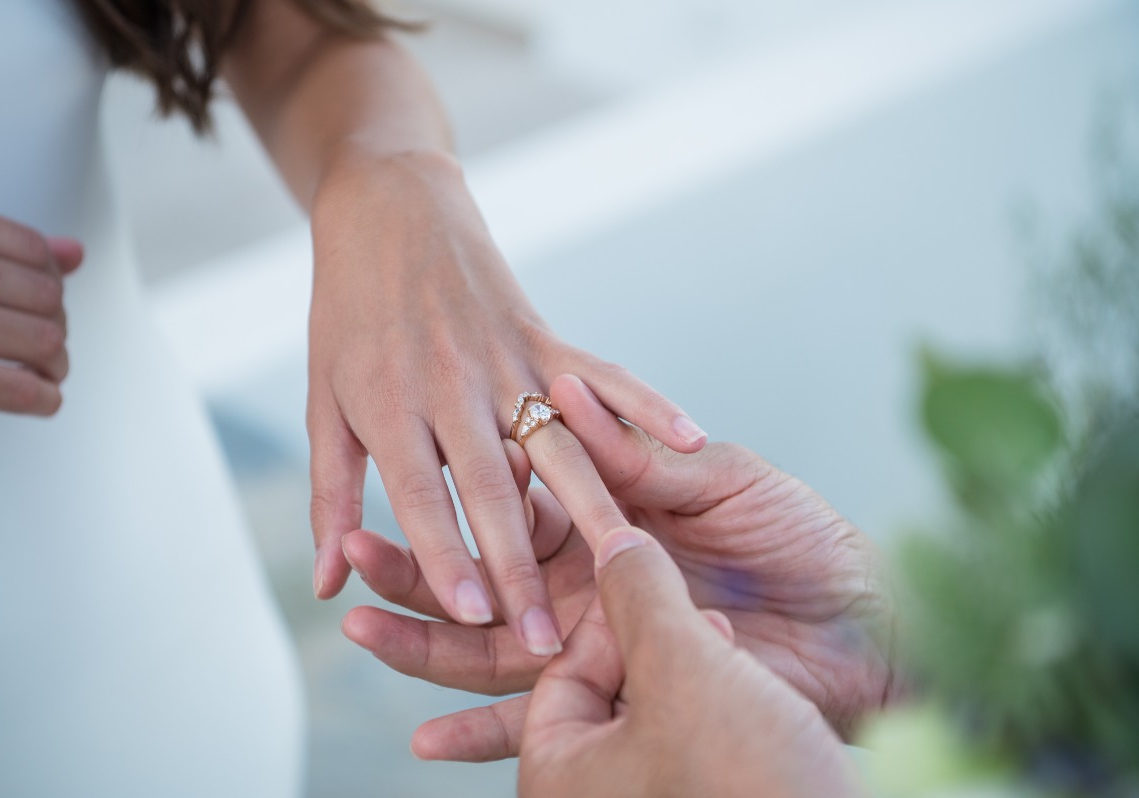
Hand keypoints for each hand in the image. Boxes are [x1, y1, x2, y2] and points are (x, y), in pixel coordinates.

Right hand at [0, 198, 81, 414]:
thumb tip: (75, 253)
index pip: (31, 249)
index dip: (48, 282)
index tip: (39, 305)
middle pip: (47, 296)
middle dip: (54, 326)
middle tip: (41, 348)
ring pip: (44, 340)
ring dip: (54, 365)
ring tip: (40, 374)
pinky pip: (18, 389)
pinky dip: (40, 398)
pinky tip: (36, 399)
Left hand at [305, 151, 706, 656]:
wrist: (387, 209)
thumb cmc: (348, 315)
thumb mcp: (324, 403)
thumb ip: (330, 496)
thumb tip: (330, 585)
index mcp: (389, 404)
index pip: (420, 495)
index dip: (446, 558)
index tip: (476, 622)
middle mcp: (451, 384)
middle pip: (491, 485)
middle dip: (520, 566)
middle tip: (548, 637)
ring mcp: (504, 357)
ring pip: (556, 442)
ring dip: (591, 509)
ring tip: (624, 569)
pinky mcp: (543, 335)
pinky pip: (603, 374)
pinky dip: (647, 402)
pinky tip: (691, 437)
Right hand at [342, 374, 896, 757]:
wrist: (866, 617)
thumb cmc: (802, 536)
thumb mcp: (719, 479)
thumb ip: (638, 461)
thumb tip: (564, 406)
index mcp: (610, 522)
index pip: (513, 507)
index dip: (459, 497)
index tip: (398, 475)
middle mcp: (590, 585)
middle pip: (484, 578)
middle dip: (415, 570)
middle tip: (350, 558)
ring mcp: (600, 645)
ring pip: (492, 651)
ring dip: (424, 644)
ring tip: (360, 632)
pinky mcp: (622, 701)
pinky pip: (542, 724)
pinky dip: (482, 735)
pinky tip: (425, 739)